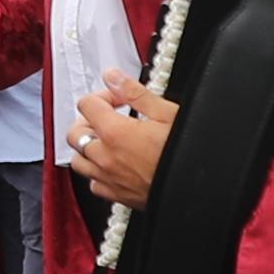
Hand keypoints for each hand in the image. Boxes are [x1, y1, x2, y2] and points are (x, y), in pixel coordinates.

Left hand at [64, 74, 176, 207]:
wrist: (199, 189)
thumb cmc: (187, 154)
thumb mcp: (167, 113)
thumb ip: (135, 93)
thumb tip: (114, 78)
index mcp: (114, 133)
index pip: (87, 104)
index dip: (103, 96)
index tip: (118, 99)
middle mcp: (105, 157)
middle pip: (75, 133)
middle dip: (88, 120)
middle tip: (108, 116)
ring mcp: (108, 179)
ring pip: (79, 161)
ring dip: (88, 147)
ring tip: (106, 140)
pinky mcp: (117, 196)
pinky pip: (93, 183)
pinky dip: (97, 173)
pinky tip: (113, 165)